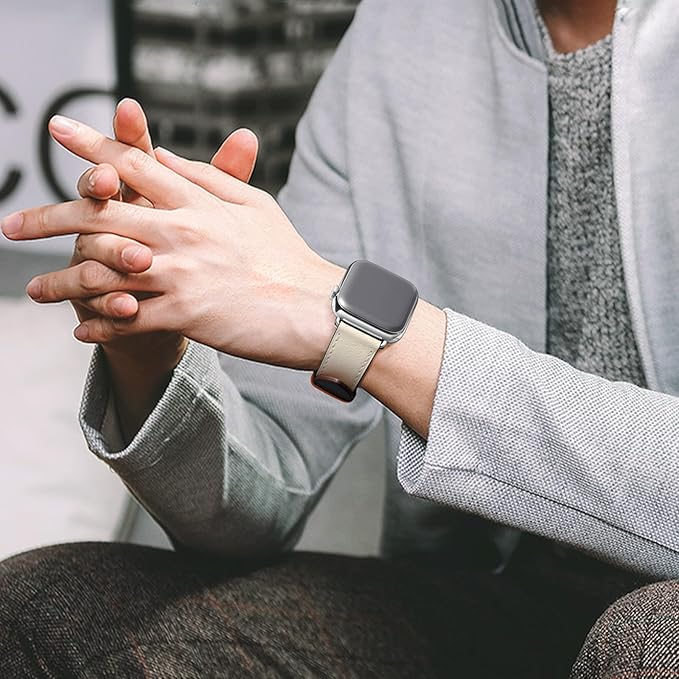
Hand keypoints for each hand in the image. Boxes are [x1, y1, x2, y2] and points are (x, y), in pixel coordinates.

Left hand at [2, 115, 342, 370]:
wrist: (317, 309)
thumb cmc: (287, 257)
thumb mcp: (255, 206)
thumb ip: (208, 179)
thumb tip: (165, 158)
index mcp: (199, 202)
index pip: (134, 163)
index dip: (91, 145)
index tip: (57, 131)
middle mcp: (183, 233)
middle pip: (99, 216)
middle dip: (46, 217)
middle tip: (11, 225)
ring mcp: (182, 274)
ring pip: (103, 273)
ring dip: (62, 283)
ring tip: (36, 290)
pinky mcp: (187, 315)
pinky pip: (127, 319)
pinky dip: (100, 325)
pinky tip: (81, 330)